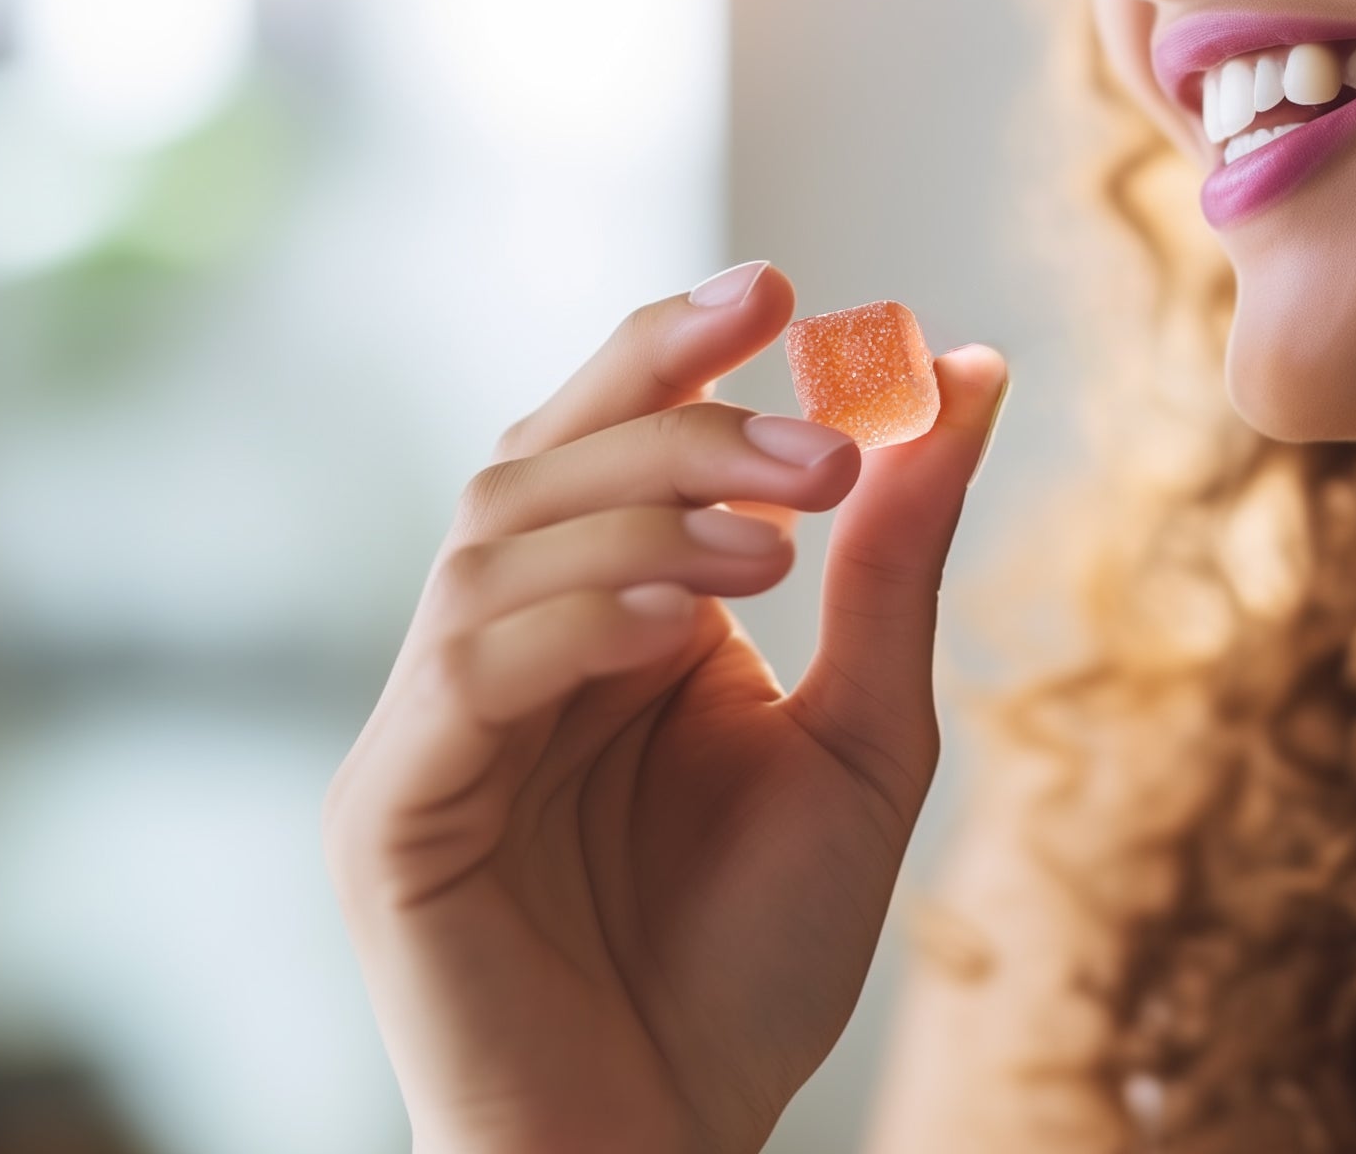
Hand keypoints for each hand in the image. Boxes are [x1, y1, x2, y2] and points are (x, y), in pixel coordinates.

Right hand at [325, 261, 1008, 1153]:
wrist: (667, 1151)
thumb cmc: (752, 965)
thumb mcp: (864, 738)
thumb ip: (892, 565)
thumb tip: (964, 375)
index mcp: (594, 621)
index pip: (604, 438)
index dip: (674, 350)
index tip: (790, 288)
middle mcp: (497, 652)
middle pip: (536, 460)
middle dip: (674, 413)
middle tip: (819, 429)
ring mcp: (432, 727)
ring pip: (492, 537)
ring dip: (643, 505)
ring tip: (783, 530)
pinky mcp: (391, 812)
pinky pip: (466, 668)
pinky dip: (578, 614)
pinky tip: (686, 621)